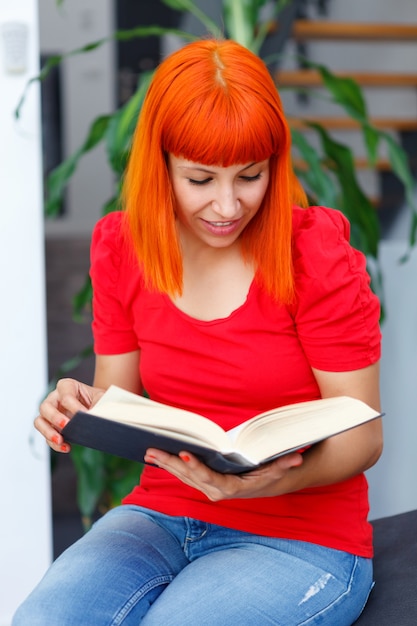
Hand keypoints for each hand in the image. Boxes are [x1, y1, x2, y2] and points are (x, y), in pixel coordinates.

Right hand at [35, 378, 103, 453]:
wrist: (99, 407)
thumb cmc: (98, 399)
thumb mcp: (101, 397)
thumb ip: (99, 404)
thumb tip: (94, 417)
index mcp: (67, 386)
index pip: (65, 396)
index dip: (74, 406)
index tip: (84, 415)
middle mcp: (54, 398)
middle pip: (45, 407)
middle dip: (54, 417)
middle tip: (66, 425)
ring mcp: (50, 413)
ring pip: (39, 422)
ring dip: (48, 432)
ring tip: (60, 440)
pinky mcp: (51, 427)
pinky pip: (46, 437)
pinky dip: (54, 444)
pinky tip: (66, 447)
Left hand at [143, 449, 303, 500]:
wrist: (270, 485)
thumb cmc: (272, 473)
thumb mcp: (278, 468)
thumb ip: (285, 464)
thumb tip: (297, 458)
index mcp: (231, 488)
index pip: (209, 478)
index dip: (196, 467)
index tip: (184, 454)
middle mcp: (216, 491)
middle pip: (189, 477)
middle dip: (170, 463)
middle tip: (152, 450)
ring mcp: (207, 488)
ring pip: (183, 476)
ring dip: (165, 464)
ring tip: (148, 450)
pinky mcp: (203, 483)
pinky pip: (184, 475)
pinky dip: (170, 465)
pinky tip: (157, 456)